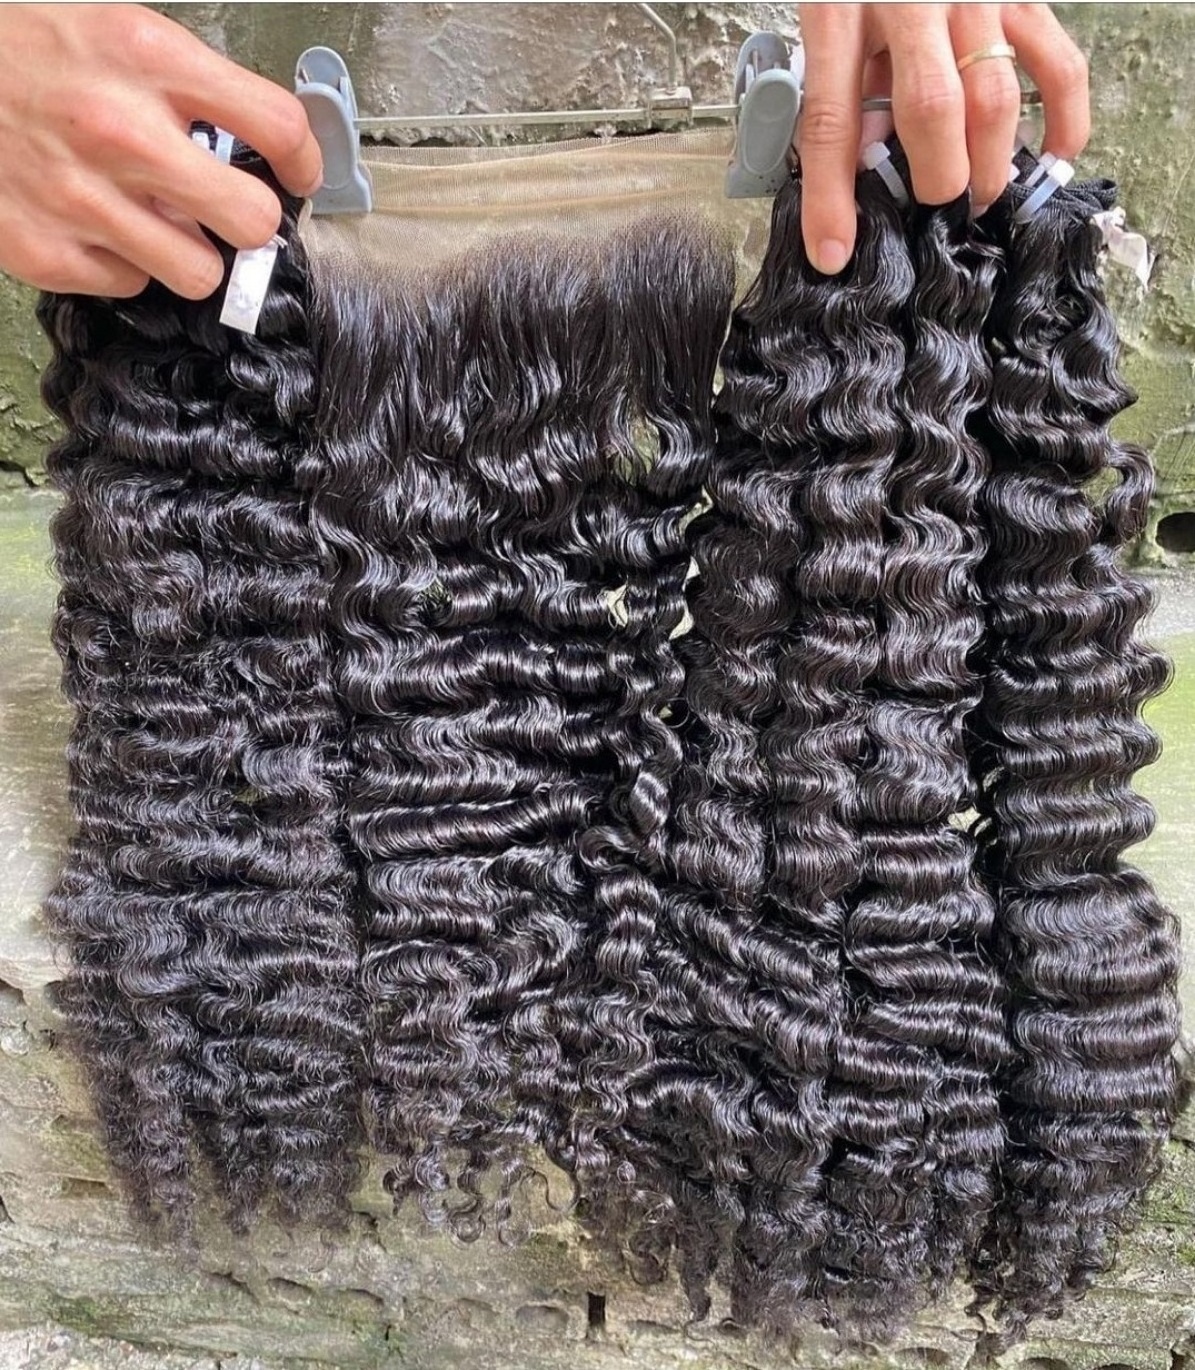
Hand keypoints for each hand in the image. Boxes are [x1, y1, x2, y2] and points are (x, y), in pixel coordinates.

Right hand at [0, 4, 322, 297]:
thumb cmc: (23, 59)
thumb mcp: (115, 38)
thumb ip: (192, 90)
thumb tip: (262, 148)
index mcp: (145, 59)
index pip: (277, 124)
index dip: (304, 159)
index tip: (299, 173)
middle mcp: (120, 131)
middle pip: (252, 221)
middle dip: (249, 222)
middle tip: (227, 212)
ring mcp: (83, 199)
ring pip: (200, 272)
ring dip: (188, 253)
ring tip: (154, 220)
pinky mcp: (49, 252)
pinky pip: (132, 285)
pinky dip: (123, 263)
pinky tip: (96, 226)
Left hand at [797, 3, 1089, 272]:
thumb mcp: (832, 26)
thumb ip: (842, 93)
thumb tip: (862, 174)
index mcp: (841, 9)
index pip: (832, 118)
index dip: (831, 196)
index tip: (833, 253)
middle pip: (932, 108)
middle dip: (937, 178)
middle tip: (938, 210)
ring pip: (994, 97)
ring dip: (990, 164)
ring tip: (978, 198)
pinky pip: (1058, 64)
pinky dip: (1063, 120)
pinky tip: (1050, 160)